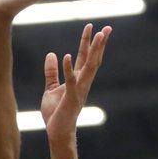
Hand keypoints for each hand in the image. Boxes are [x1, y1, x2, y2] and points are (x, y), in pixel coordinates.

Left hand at [41, 23, 110, 139]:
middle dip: (99, 44)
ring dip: (94, 51)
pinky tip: (66, 55)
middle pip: (93, 59)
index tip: (93, 27)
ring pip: (90, 67)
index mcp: (79, 80)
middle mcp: (83, 83)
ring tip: (97, 35)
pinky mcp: (71, 97)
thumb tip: (51, 54)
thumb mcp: (51, 88)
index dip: (89, 42)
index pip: (85, 57)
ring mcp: (79, 90)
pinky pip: (70, 80)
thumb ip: (52, 72)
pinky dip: (68, 68)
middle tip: (106, 27)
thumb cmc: (56, 112)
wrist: (57, 131)